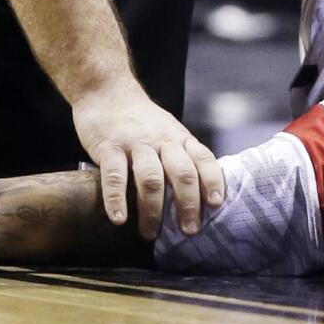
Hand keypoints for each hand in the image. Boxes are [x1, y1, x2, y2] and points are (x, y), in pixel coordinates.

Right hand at [71, 81, 224, 238]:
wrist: (107, 90)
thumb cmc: (140, 120)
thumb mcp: (167, 131)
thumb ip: (180, 156)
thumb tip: (198, 193)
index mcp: (178, 138)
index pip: (203, 158)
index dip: (213, 181)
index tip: (217, 204)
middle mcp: (161, 140)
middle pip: (182, 172)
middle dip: (188, 204)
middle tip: (189, 230)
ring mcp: (135, 143)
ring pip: (151, 178)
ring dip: (153, 210)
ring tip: (150, 234)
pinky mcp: (108, 147)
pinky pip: (115, 176)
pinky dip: (117, 199)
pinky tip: (119, 219)